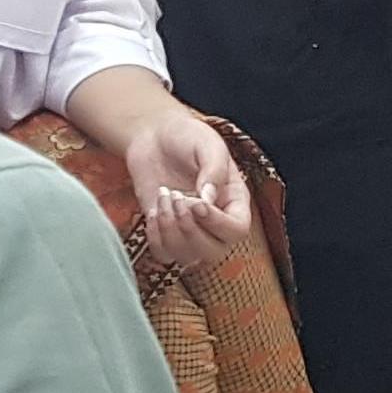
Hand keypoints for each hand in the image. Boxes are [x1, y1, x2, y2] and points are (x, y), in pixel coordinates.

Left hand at [123, 105, 253, 270]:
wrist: (154, 135)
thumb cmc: (186, 136)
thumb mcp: (207, 144)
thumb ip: (213, 170)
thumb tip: (209, 201)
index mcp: (234, 200)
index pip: (237, 229)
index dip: (217, 223)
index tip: (195, 202)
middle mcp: (215, 220)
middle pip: (214, 252)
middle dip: (190, 230)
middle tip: (177, 198)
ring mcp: (190, 228)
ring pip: (187, 257)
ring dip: (170, 231)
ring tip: (164, 198)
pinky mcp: (165, 231)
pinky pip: (164, 254)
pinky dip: (155, 238)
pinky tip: (154, 211)